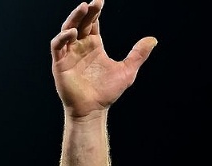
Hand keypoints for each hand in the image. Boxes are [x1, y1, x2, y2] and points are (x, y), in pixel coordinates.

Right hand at [50, 0, 156, 118]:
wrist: (93, 110)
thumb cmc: (107, 92)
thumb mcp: (127, 71)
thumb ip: (138, 54)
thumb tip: (154, 39)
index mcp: (94, 45)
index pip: (93, 23)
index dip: (95, 11)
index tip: (100, 1)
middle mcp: (80, 46)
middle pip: (80, 22)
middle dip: (86, 11)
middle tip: (93, 2)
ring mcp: (68, 54)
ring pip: (67, 29)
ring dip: (73, 18)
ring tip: (82, 8)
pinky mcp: (59, 63)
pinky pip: (57, 45)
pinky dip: (63, 37)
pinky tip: (73, 33)